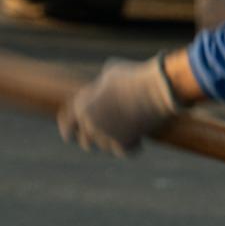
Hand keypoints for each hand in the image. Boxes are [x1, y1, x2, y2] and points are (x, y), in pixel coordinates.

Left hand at [58, 55, 180, 155]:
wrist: (156, 88)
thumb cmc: (134, 77)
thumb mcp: (111, 73)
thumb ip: (100, 86)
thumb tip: (100, 89)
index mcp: (83, 106)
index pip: (67, 124)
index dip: (68, 130)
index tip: (70, 136)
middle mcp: (90, 124)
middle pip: (85, 141)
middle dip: (93, 139)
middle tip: (105, 133)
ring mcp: (106, 136)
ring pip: (105, 147)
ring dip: (114, 142)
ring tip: (126, 129)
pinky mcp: (124, 144)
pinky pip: (123, 152)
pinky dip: (132, 147)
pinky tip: (139, 140)